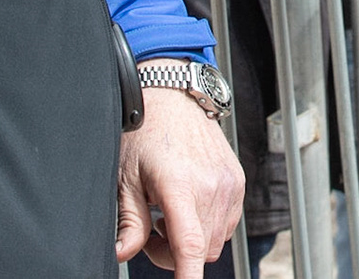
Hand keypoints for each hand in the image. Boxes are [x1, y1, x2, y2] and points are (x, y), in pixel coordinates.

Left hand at [116, 76, 243, 277]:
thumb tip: (121, 252)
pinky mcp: (236, 181)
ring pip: (214, 241)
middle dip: (174, 253)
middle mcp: (211, 186)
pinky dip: (207, 225)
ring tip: (168, 214)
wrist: (173, 97)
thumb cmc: (146, 132)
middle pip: (199, 251)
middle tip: (150, 230)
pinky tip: (187, 205)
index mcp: (180, 185)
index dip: (187, 275)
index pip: (189, 244)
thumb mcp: (126, 176)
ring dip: (191, 240)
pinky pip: (227, 223)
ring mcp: (228, 183)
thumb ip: (128, 220)